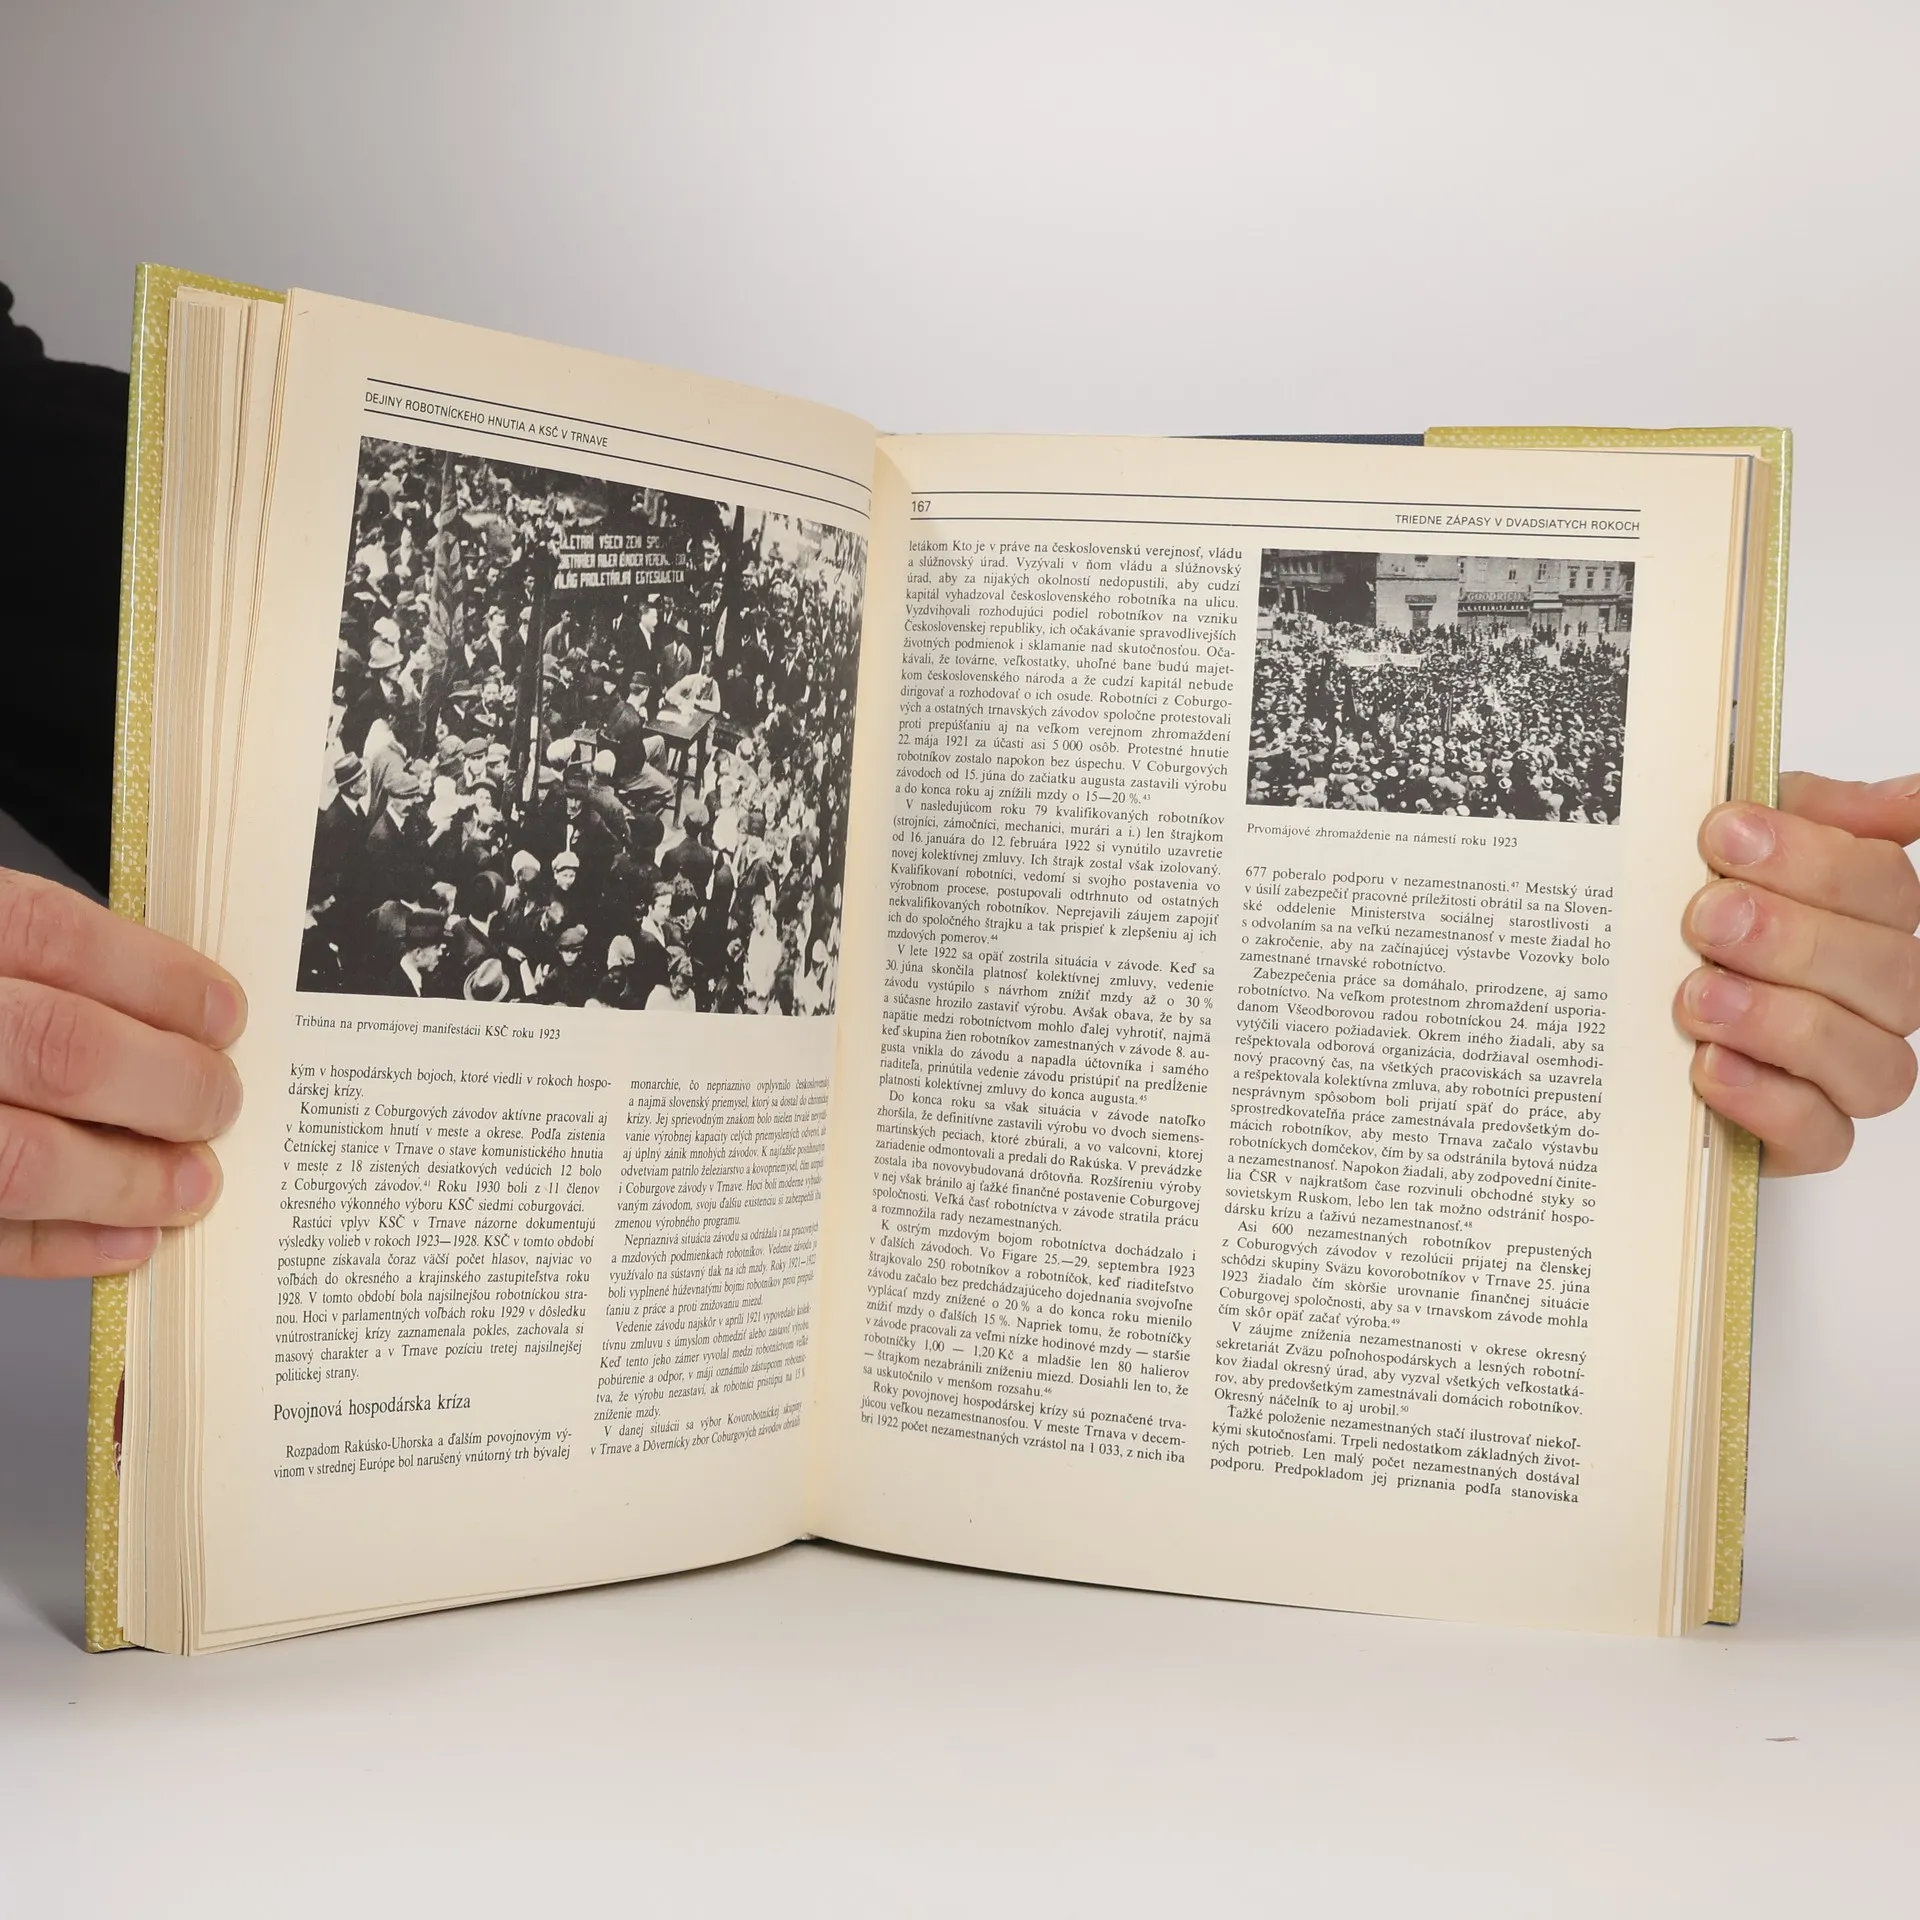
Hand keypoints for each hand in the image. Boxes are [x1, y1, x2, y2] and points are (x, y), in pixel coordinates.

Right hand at [0, 869, 244, 1276]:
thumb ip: (24, 971)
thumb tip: (170, 1019)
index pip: (50, 932)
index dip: (157, 978)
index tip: (226, 1014)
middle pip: (57, 1047)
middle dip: (167, 1085)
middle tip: (220, 1104)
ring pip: (19, 1159)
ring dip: (125, 1179)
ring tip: (191, 1185)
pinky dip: (59, 1247)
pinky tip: (123, 1241)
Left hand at [1676, 773, 1919, 1174]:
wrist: (1627, 1014)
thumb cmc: (1691, 922)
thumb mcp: (1735, 847)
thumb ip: (1809, 812)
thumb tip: (1910, 798)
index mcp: (1869, 918)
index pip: (1885, 887)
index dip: (1811, 859)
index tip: (1723, 835)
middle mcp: (1878, 997)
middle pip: (1891, 973)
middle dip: (1793, 939)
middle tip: (1706, 919)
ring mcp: (1848, 1073)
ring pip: (1874, 1063)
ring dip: (1783, 1024)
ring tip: (1698, 997)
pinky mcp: (1806, 1137)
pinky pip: (1823, 1137)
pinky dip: (1768, 1102)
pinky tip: (1709, 1066)